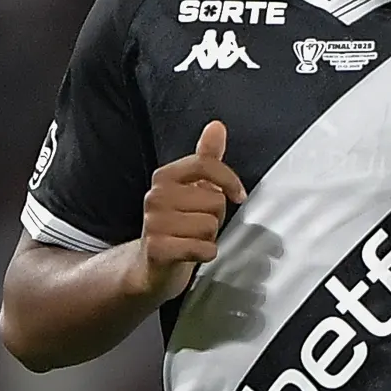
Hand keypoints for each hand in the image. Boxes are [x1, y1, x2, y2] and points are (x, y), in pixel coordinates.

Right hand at [127, 119, 245, 303]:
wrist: (151, 265)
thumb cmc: (178, 223)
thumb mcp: (193, 187)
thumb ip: (207, 158)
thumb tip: (217, 126)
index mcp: (165, 177)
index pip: (205, 165)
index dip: (229, 180)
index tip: (238, 195)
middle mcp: (156, 196)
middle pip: (214, 201)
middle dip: (216, 216)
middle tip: (198, 224)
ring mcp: (154, 223)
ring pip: (210, 226)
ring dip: (209, 237)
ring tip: (192, 238)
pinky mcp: (158, 249)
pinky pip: (203, 248)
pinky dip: (205, 253)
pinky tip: (192, 253)